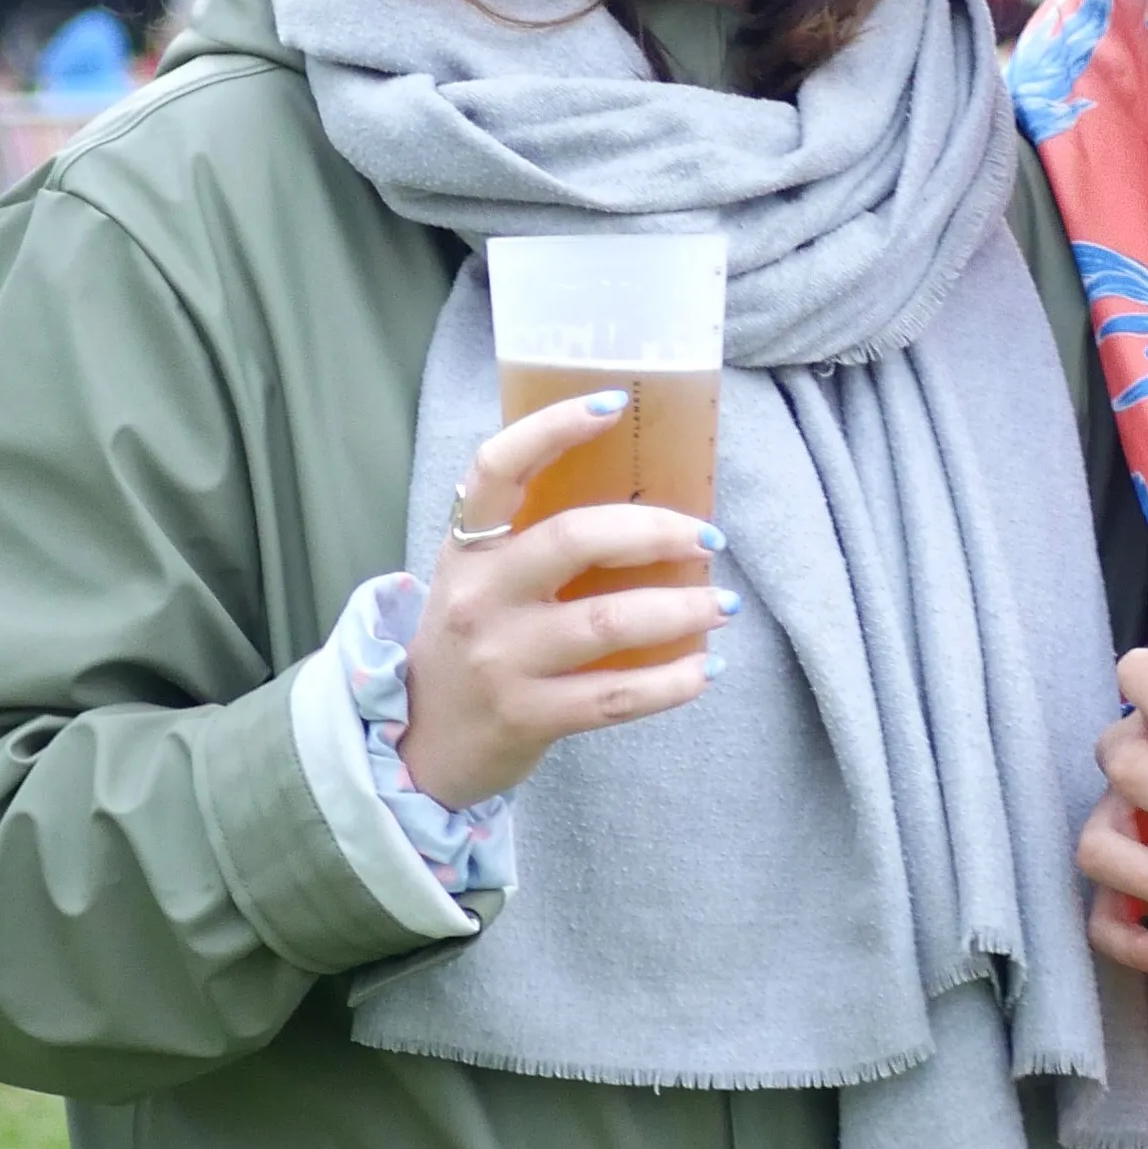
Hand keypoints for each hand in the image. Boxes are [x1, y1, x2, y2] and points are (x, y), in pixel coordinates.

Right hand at [400, 391, 728, 804]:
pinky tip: (706, 669)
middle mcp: (478, 596)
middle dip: (656, 531)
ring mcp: (501, 659)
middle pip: (574, 539)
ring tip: (724, 603)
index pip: (498, 467)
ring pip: (608, 620)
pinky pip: (617, 695)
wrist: (423, 745)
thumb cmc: (472, 642)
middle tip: (709, 537)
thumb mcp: (480, 579)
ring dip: (682, 608)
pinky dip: (673, 682)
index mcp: (467, 548)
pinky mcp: (528, 716)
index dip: (554, 427)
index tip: (615, 403)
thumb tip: (647, 497)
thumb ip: (535, 538)